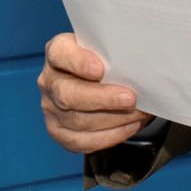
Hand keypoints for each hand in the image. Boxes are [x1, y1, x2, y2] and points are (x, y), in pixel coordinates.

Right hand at [37, 32, 154, 152]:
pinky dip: (110, 136)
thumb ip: (118, 51)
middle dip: (102, 98)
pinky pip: (82, 141)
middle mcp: (50, 80)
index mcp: (58, 52)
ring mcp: (51, 108)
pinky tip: (129, 126)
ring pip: (77, 120)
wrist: (106, 80)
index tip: (100, 70)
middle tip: (130, 98)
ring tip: (138, 113)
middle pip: (68, 93)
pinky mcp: (59, 131)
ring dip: (113, 119)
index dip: (78, 62)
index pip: (60, 53)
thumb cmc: (109, 61)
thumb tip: (140, 64)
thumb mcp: (111, 49)